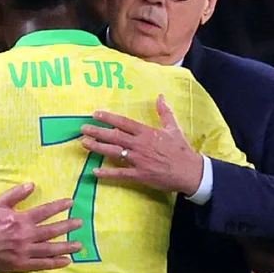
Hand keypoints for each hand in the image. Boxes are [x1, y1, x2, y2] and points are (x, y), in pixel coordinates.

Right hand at [0, 183, 82, 271]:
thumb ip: (15, 194)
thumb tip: (32, 185)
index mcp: (21, 220)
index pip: (44, 212)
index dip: (59, 206)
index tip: (71, 202)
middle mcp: (25, 236)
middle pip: (51, 231)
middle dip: (68, 226)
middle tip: (80, 223)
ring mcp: (25, 251)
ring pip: (50, 249)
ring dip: (66, 246)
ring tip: (79, 245)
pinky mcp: (23, 263)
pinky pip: (42, 264)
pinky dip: (55, 263)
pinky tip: (67, 261)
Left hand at [81, 95, 203, 194]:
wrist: (190, 172)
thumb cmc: (182, 150)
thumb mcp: (174, 128)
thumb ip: (164, 113)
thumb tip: (160, 97)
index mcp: (147, 133)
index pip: (124, 123)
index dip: (109, 118)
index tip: (95, 114)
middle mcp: (140, 145)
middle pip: (114, 136)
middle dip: (97, 132)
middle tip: (83, 129)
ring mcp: (139, 160)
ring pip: (114, 152)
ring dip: (98, 148)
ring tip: (84, 144)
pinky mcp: (140, 175)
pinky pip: (120, 174)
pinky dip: (107, 174)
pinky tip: (95, 172)